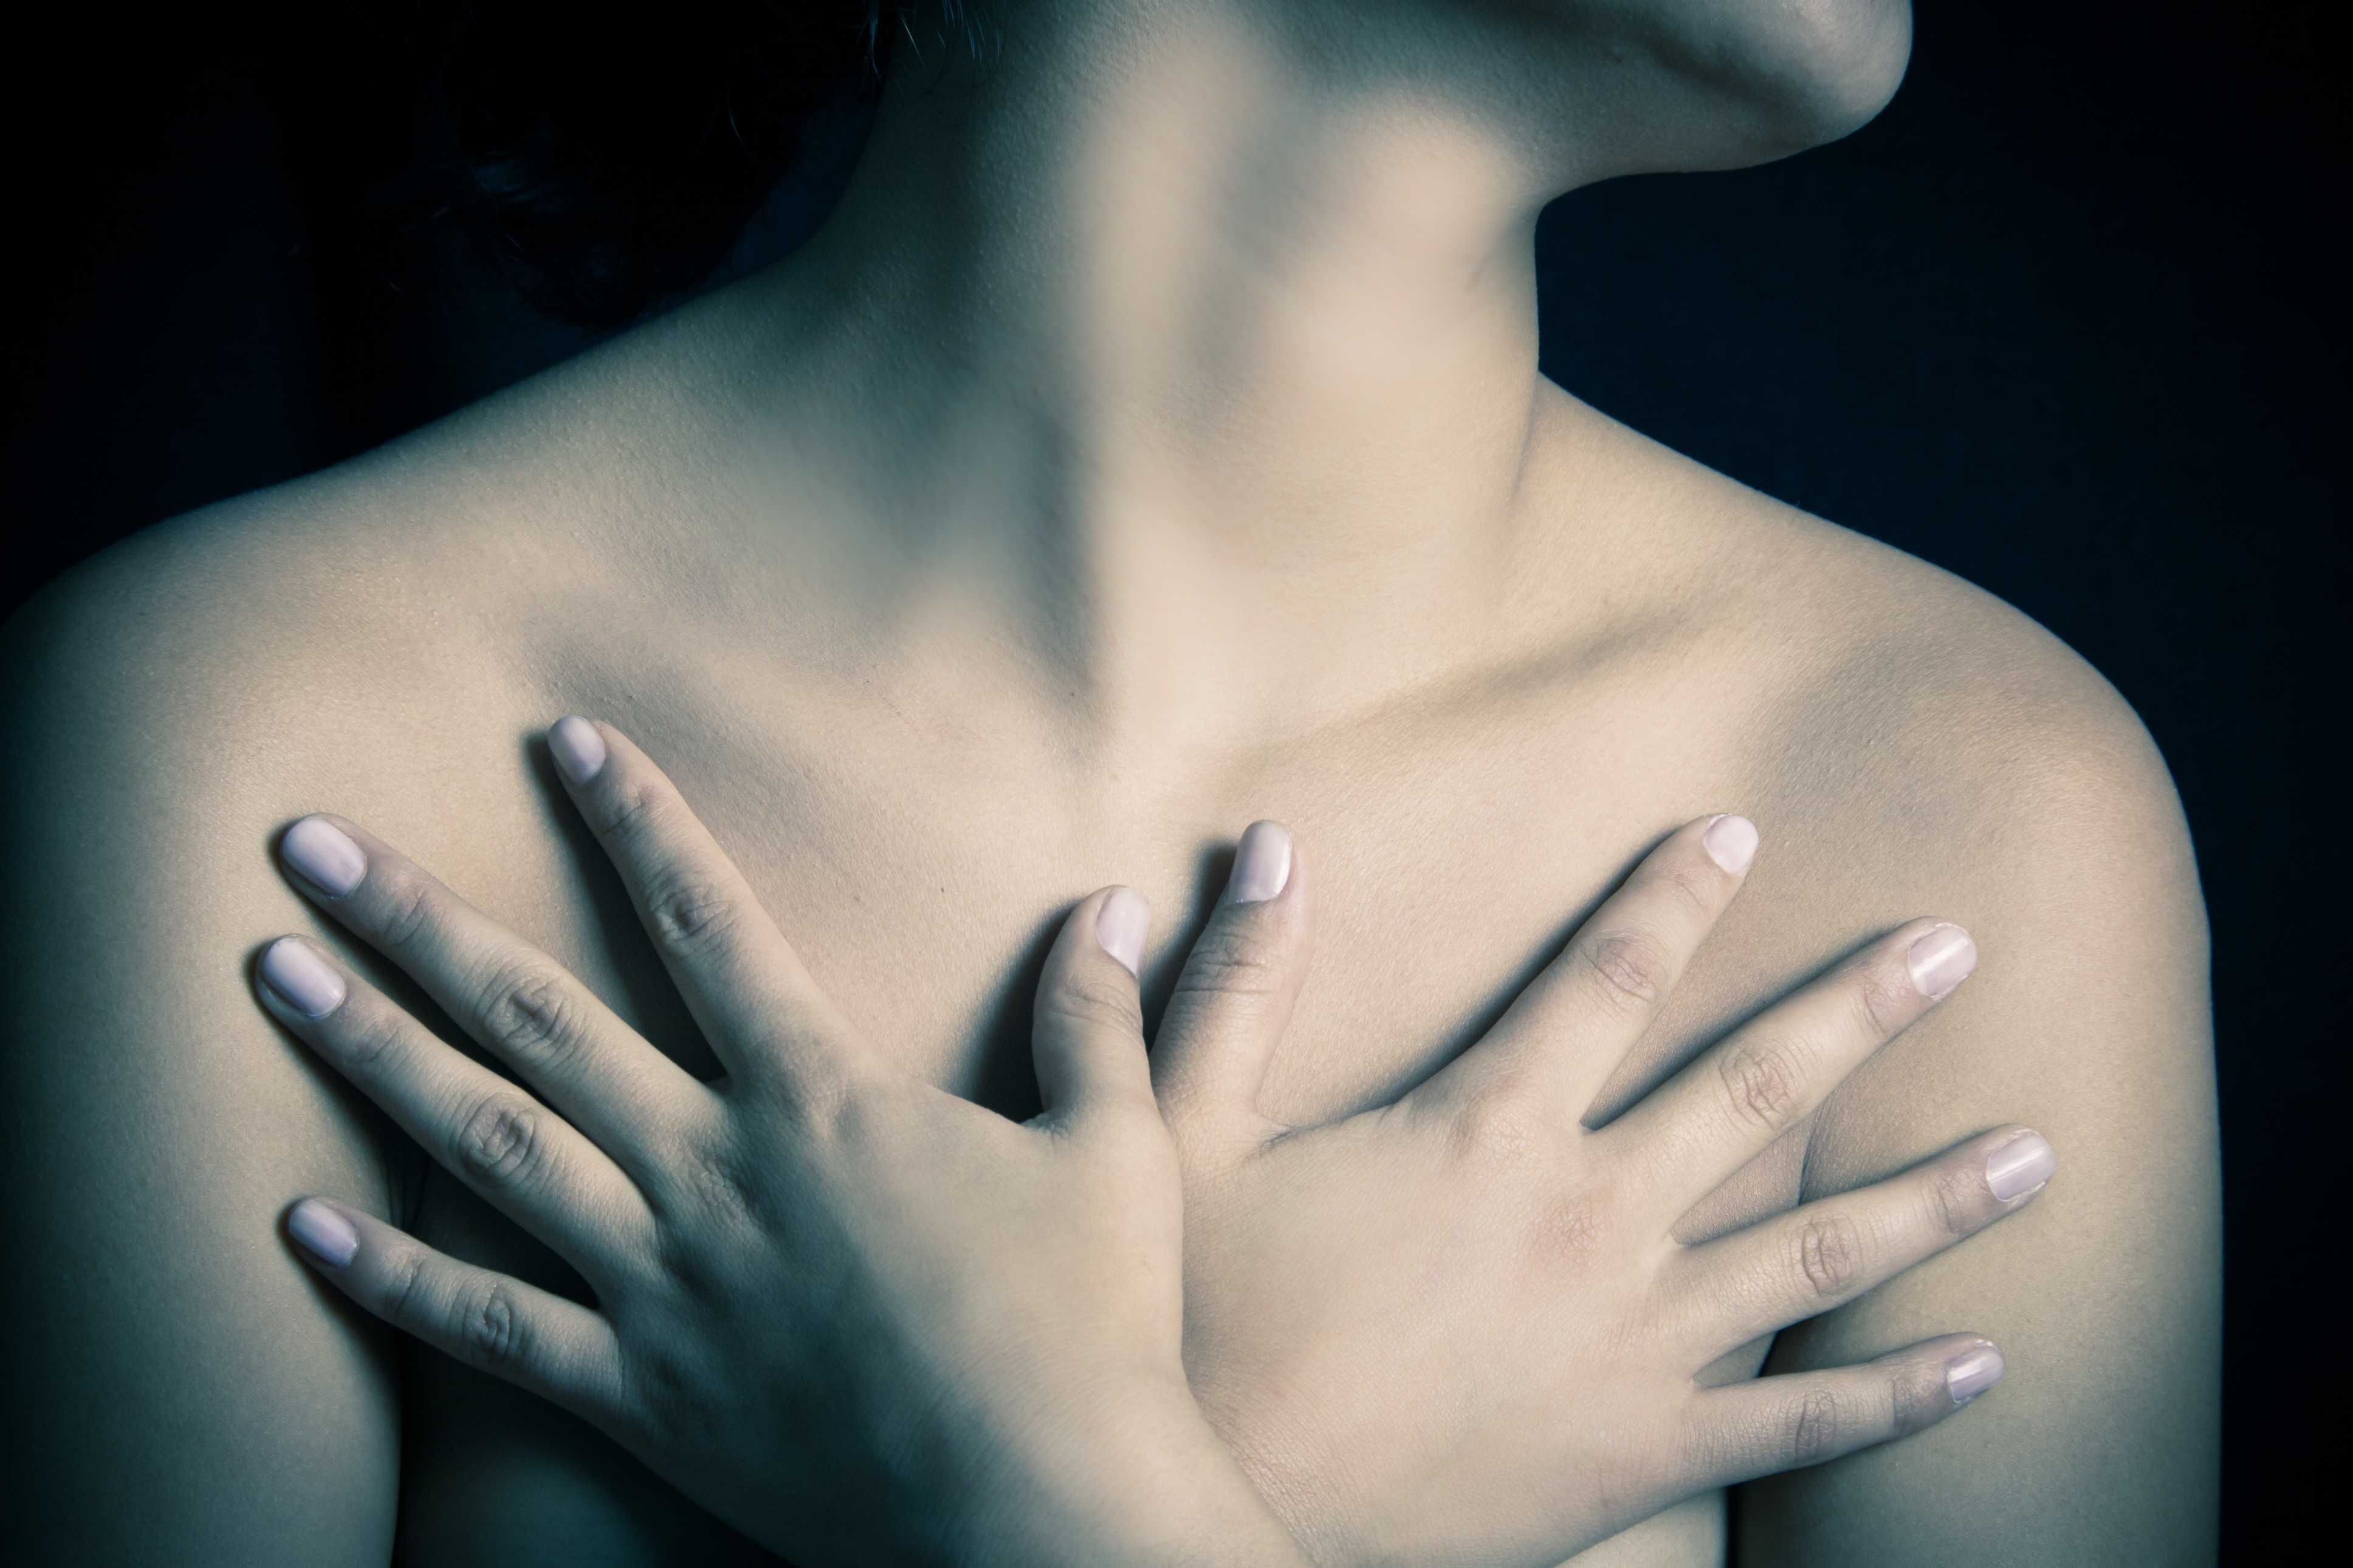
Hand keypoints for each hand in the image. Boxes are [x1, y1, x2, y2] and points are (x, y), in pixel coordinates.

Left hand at [252, 719, 1307, 1567]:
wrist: (1038, 1510)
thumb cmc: (1091, 1328)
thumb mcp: (1117, 1148)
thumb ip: (1091, 1021)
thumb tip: (1105, 908)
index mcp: (822, 1100)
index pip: (706, 922)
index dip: (635, 820)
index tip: (561, 738)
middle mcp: (715, 1172)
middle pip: (539, 1018)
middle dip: (415, 920)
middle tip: (306, 843)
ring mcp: (663, 1284)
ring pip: (485, 1143)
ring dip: (370, 1054)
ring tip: (271, 977)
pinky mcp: (640, 1394)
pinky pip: (489, 1328)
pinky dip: (392, 1277)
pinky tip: (304, 1227)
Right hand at [1153, 816, 2049, 1567]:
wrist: (1229, 1518)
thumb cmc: (1203, 1329)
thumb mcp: (1181, 1141)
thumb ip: (1234, 988)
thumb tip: (1265, 845)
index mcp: (1484, 1130)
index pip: (1606, 977)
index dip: (1674, 894)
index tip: (1740, 830)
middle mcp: (1587, 1217)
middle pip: (1754, 1091)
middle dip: (1860, 1010)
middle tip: (1954, 948)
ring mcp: (1633, 1339)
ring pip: (1817, 1249)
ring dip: (1934, 1197)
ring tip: (2038, 1151)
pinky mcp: (1646, 1448)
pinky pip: (1803, 1421)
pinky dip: (1900, 1396)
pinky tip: (1985, 1363)